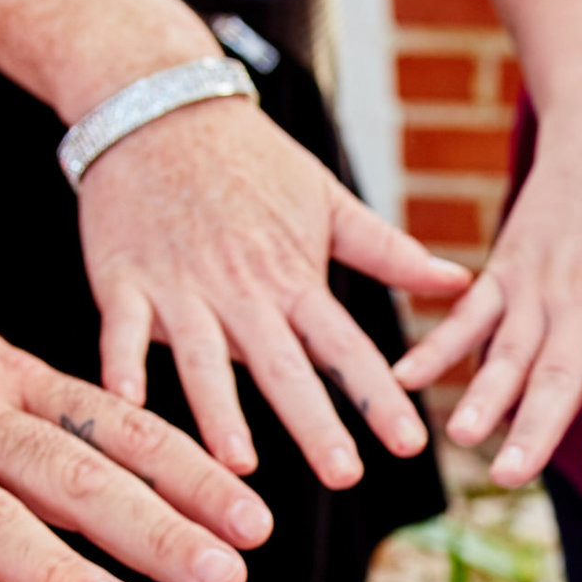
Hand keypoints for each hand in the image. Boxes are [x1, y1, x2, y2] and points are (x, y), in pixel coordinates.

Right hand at [79, 99, 471, 486]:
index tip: (411, 443)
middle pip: (284, 366)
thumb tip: (461, 281)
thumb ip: (388, 252)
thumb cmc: (251, 160)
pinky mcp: (124, 280)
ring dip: (220, 409)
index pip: (346, 348)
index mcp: (295, 279)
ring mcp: (180, 288)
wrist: (159, 106)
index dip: (379, 396)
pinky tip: (125, 402)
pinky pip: (122, 329)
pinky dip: (121, 362)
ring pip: (204, 357)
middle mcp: (242, 291)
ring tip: (239, 463)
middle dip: (315, 421)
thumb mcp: (327, 198)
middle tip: (345, 475)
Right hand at [391, 110, 581, 487]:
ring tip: (458, 436)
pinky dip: (437, 344)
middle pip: (559, 371)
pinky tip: (407, 379)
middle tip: (512, 473)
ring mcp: (540, 283)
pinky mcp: (506, 268)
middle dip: (534, 425)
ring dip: (481, 394)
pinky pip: (467, 314)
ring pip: (506, 349)